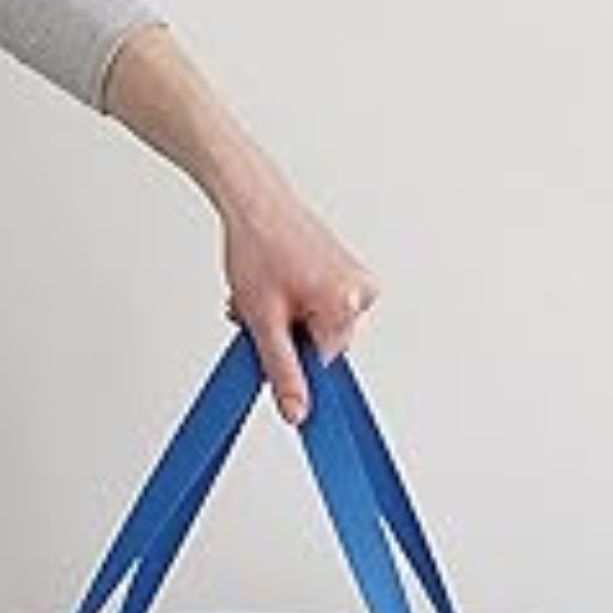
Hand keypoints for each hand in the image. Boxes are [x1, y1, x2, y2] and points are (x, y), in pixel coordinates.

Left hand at [221, 177, 378, 425]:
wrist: (252, 200)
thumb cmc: (259, 245)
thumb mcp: (264, 321)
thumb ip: (283, 372)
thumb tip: (297, 412)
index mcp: (348, 303)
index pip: (325, 366)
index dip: (293, 365)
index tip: (274, 357)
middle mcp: (360, 291)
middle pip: (320, 347)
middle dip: (285, 339)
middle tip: (261, 315)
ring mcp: (354, 280)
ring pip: (315, 328)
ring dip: (283, 322)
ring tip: (263, 297)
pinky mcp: (344, 273)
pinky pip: (319, 307)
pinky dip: (292, 305)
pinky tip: (275, 288)